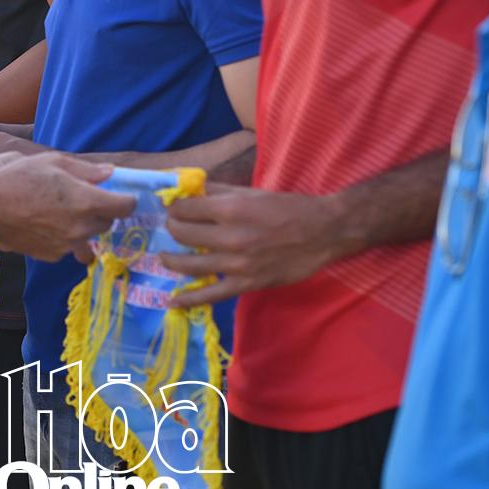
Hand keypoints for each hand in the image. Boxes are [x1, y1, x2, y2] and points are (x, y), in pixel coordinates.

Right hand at [0, 152, 134, 260]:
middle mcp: (81, 227)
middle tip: (84, 195)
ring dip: (84, 223)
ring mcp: (67, 244)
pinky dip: (64, 235)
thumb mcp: (52, 162)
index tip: (118, 193)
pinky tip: (44, 220)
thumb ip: (86, 170)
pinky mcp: (52, 255)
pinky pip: (68, 244)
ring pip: (89, 235)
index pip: (126, 206)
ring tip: (60, 207)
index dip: (125, 198)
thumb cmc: (16, 178)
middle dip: (103, 210)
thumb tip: (111, 173)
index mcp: (86, 202)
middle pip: (108, 222)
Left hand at [160, 185, 356, 305]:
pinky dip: (190, 298)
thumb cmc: (288, 207)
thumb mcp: (252, 191)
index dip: (175, 208)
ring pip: (189, 264)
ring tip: (164, 256)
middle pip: (183, 234)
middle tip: (173, 228)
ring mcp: (237, 264)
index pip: (185, 209)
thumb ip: (218, 190)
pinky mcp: (247, 284)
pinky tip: (173, 300)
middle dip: (172, 229)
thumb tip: (189, 188)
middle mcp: (230, 237)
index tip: (175, 209)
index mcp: (231, 209)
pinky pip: (212, 294)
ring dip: (171, 259)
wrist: (324, 232)